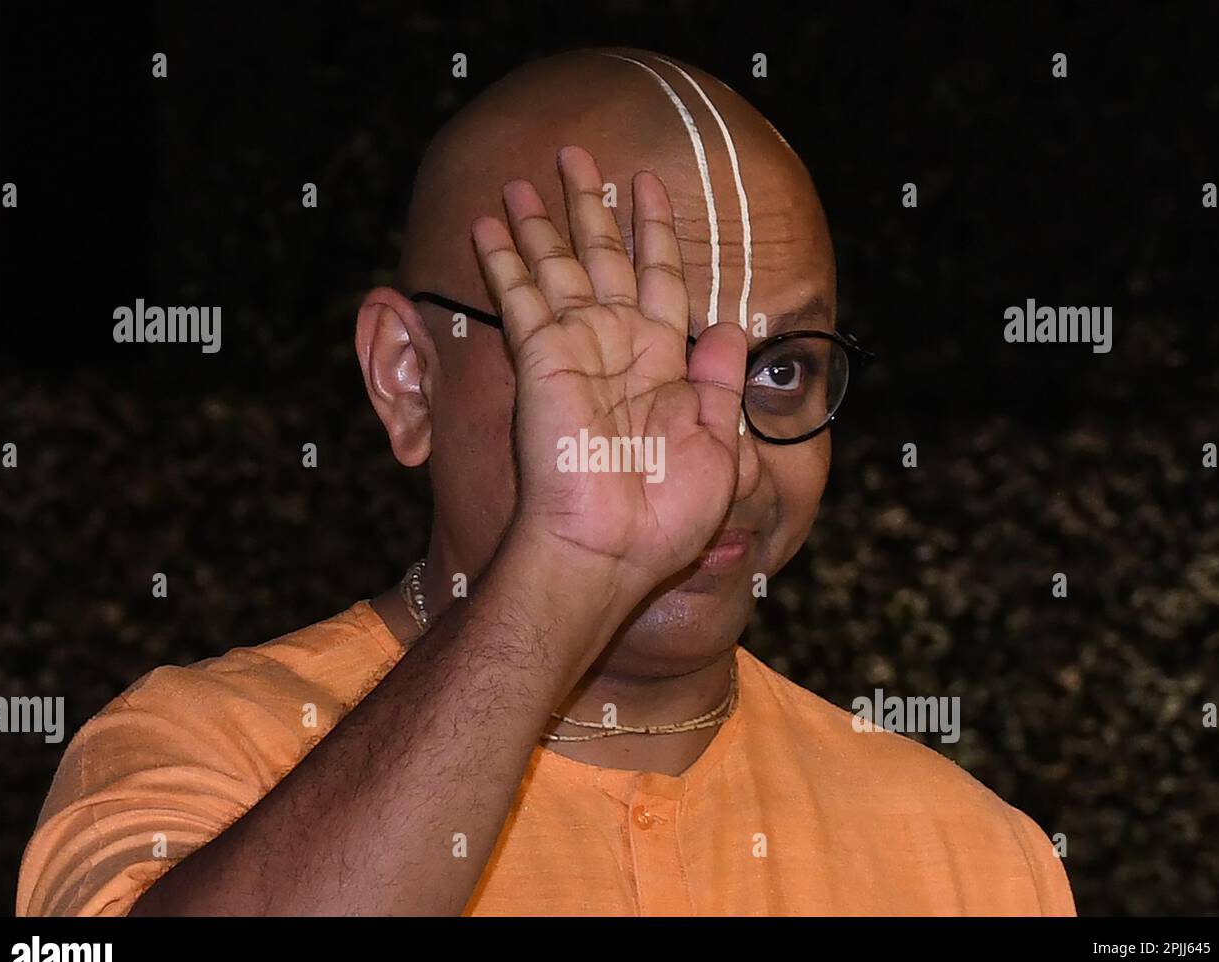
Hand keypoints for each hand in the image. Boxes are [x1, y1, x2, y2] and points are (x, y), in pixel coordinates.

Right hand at [471, 146, 747, 602]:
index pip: (661, 278)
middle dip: (590, 204)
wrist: (613, 550)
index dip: (654, 230)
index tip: (647, 184)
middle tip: (576, 154)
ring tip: (523, 179)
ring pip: (556, 266)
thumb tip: (730, 328)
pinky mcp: (540, 360)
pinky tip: (488, 224)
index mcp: (664, 365)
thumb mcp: (718, 443)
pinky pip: (520, 296)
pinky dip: (504, 258)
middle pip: (604, 257)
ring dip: (540, 220)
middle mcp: (618, 348)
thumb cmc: (669, 513)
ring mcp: (576, 351)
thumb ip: (720, 382)